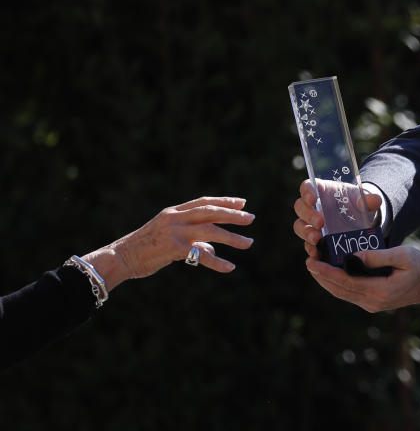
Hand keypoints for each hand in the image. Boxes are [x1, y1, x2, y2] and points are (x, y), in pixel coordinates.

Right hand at [83, 196, 254, 290]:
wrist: (119, 258)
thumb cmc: (145, 249)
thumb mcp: (168, 238)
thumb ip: (191, 241)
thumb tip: (212, 251)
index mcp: (173, 212)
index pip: (203, 202)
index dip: (224, 201)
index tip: (242, 203)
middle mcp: (175, 218)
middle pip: (210, 212)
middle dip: (232, 215)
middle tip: (250, 218)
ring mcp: (173, 232)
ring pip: (210, 230)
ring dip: (232, 237)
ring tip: (249, 243)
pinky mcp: (172, 248)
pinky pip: (200, 255)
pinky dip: (217, 262)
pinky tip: (230, 267)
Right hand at [292, 178, 381, 258]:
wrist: (360, 220)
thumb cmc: (357, 204)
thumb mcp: (365, 200)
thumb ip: (369, 199)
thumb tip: (375, 200)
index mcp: (321, 190)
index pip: (307, 187)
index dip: (307, 192)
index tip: (313, 199)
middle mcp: (312, 206)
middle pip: (300, 207)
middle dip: (308, 215)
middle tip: (320, 222)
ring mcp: (311, 224)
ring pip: (300, 226)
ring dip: (306, 233)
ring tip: (317, 239)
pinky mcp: (315, 239)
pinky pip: (307, 244)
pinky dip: (310, 249)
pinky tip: (316, 253)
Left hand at [304, 246, 419, 312]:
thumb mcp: (402, 256)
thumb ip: (378, 256)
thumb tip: (353, 255)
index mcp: (380, 290)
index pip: (347, 282)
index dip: (328, 272)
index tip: (313, 262)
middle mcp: (373, 302)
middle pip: (340, 290)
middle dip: (322, 277)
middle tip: (309, 262)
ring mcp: (372, 304)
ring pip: (343, 294)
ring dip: (327, 282)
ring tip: (314, 267)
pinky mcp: (372, 302)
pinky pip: (350, 294)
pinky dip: (337, 284)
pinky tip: (330, 274)